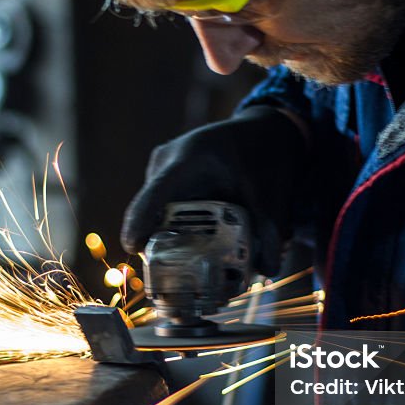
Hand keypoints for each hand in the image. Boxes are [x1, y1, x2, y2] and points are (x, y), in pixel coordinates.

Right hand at [121, 106, 306, 275]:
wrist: (260, 130)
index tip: (133, 246)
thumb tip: (267, 270)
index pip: (156, 194)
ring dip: (172, 236)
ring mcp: (161, 169)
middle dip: (164, 244)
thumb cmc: (261, 154)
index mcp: (190, 159)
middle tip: (183, 274)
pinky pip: (162, 208)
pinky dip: (176, 227)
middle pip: (153, 211)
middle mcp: (167, 162)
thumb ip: (271, 233)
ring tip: (197, 259)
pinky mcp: (163, 179)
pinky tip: (197, 242)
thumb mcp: (271, 193)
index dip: (140, 221)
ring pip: (157, 213)